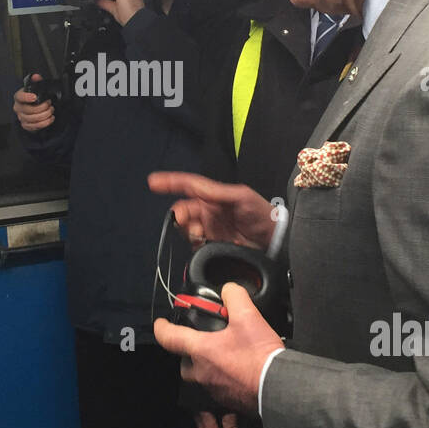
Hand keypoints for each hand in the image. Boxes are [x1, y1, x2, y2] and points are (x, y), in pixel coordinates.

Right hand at [13, 74, 53, 131]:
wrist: (32, 110)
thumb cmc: (33, 99)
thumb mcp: (35, 88)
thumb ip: (36, 81)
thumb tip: (36, 76)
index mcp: (19, 97)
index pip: (19, 97)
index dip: (26, 97)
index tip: (34, 97)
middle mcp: (18, 108)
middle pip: (28, 110)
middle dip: (41, 107)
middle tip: (49, 104)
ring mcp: (21, 117)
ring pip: (32, 119)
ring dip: (44, 115)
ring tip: (51, 111)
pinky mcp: (26, 125)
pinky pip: (35, 126)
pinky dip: (44, 123)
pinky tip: (50, 118)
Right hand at [147, 171, 274, 250]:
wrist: (276, 242)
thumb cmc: (261, 214)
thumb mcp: (241, 196)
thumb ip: (216, 192)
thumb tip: (194, 190)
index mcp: (214, 196)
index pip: (188, 186)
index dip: (170, 182)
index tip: (153, 182)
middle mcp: (209, 211)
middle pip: (184, 209)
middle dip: (181, 214)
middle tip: (187, 221)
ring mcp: (210, 229)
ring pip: (186, 227)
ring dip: (188, 230)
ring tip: (200, 234)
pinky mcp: (212, 245)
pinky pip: (194, 244)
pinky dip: (194, 243)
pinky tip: (202, 243)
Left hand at [154, 282, 283, 416]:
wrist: (278, 387)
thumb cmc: (260, 356)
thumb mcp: (248, 316)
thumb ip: (234, 296)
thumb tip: (229, 290)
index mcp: (201, 351)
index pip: (169, 338)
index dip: (162, 328)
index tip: (161, 324)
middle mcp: (202, 373)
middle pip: (184, 361)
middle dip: (188, 351)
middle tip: (201, 340)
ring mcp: (213, 389)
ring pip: (201, 375)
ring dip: (208, 364)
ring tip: (225, 352)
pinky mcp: (227, 400)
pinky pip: (217, 387)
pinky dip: (223, 376)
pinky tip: (238, 368)